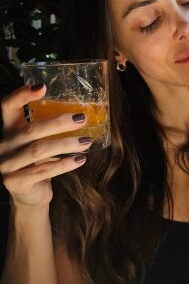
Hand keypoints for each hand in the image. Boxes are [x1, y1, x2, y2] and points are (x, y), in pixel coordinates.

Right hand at [0, 84, 90, 210]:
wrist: (31, 196)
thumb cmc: (39, 164)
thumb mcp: (40, 143)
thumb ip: (50, 129)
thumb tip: (81, 114)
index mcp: (9, 130)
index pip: (7, 106)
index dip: (21, 95)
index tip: (43, 87)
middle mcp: (4, 146)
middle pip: (31, 130)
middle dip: (58, 123)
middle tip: (82, 118)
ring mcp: (6, 165)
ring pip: (38, 150)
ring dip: (65, 144)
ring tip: (86, 141)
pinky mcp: (15, 182)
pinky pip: (42, 171)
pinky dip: (64, 164)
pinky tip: (80, 160)